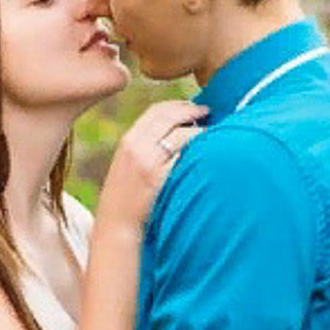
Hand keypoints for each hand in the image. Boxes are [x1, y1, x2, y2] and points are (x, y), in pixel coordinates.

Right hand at [97, 99, 207, 228]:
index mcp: (128, 140)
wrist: (116, 225)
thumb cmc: (125, 197)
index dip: (177, 105)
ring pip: (181, 134)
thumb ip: (144, 145)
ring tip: (213, 131)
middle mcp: (136, 146)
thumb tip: (174, 130)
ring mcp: (149, 162)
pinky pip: (185, 156)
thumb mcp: (127, 164)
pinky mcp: (160, 178)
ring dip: (200, 129)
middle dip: (192, 110)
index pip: (155, 110)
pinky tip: (208, 153)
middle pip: (170, 116)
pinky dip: (199, 149)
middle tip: (209, 110)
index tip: (192, 105)